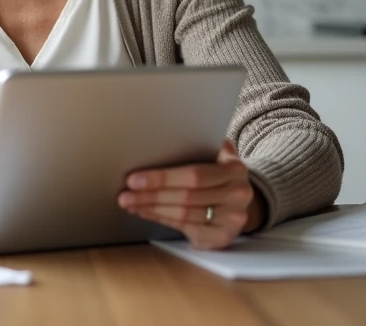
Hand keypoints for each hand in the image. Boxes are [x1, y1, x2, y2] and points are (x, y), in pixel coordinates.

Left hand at [118, 140, 263, 249]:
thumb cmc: (219, 176)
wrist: (239, 203)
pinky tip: (145, 212)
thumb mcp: (218, 157)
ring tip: (130, 203)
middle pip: (186, 197)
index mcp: (235, 170)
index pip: (194, 175)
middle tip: (126, 194)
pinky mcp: (222, 237)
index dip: (162, 178)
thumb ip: (201, 145)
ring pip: (183, 214)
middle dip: (151, 195)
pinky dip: (161, 219)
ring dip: (152, 209)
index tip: (135, 178)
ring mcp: (232, 219)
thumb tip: (167, 130)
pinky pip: (185, 227)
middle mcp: (237, 195)